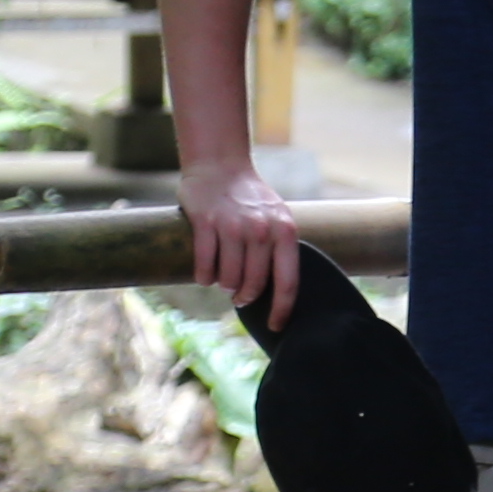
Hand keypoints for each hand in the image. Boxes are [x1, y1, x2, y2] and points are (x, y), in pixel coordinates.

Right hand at [184, 157, 298, 329]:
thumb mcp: (276, 218)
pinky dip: (204, 276)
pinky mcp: (205, 222)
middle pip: (253, 285)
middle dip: (244, 297)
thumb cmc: (249, 198)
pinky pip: (205, 266)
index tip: (276, 327)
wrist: (219, 164)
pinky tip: (206, 274)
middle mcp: (260, 230)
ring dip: (224, 286)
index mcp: (284, 231)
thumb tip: (279, 291)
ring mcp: (232, 225)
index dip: (282, 310)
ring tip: (223, 280)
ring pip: (228, 279)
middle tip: (238, 297)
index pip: (288, 282)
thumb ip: (280, 248)